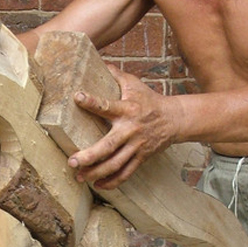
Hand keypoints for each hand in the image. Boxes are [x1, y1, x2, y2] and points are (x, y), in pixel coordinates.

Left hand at [68, 66, 177, 188]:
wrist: (175, 119)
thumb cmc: (149, 100)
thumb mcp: (134, 84)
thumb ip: (116, 75)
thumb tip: (100, 61)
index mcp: (127, 109)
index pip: (107, 105)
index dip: (92, 101)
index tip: (77, 97)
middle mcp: (131, 129)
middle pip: (109, 146)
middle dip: (90, 156)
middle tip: (72, 162)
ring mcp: (136, 146)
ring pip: (115, 164)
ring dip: (96, 173)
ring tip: (80, 177)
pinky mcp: (141, 157)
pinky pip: (126, 173)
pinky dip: (112, 182)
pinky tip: (98, 185)